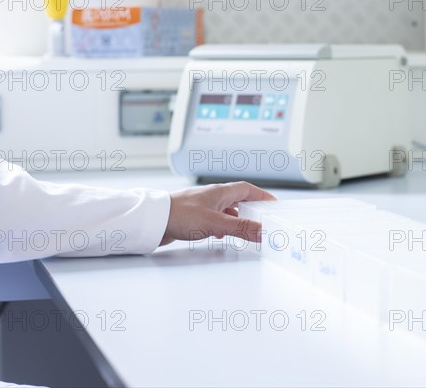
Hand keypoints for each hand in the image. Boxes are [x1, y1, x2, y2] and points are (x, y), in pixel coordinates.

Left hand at [159, 182, 274, 245]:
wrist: (153, 221)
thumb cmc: (180, 215)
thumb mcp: (216, 223)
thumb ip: (240, 228)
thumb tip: (262, 231)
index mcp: (220, 192)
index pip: (247, 189)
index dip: (261, 196)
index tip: (272, 204)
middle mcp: (212, 196)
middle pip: (237, 199)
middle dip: (251, 208)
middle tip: (261, 218)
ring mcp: (202, 206)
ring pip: (226, 210)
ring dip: (236, 219)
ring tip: (244, 230)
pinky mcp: (193, 217)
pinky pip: (214, 219)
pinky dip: (222, 226)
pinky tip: (220, 235)